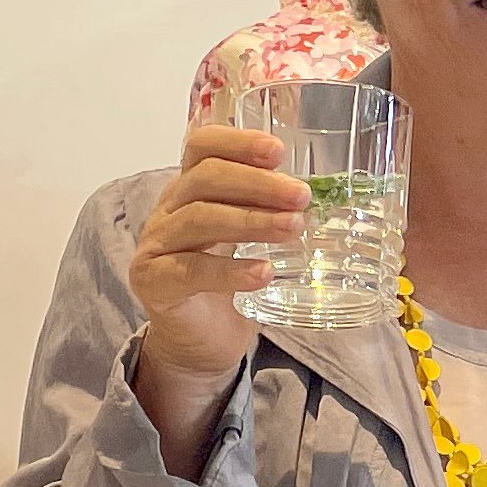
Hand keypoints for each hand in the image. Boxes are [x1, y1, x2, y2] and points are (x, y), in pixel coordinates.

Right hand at [130, 125, 307, 386]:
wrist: (199, 344)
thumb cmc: (230, 286)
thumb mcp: (252, 241)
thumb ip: (274, 213)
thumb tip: (332, 197)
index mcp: (191, 190)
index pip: (202, 147)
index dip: (237, 142)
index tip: (279, 150)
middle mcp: (169, 210)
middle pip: (205, 178)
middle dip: (257, 183)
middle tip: (301, 197)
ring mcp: (157, 245)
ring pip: (199, 219)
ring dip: (252, 220)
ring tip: (294, 229)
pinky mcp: (154, 282)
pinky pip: (191, 270)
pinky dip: (231, 270)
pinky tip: (264, 272)